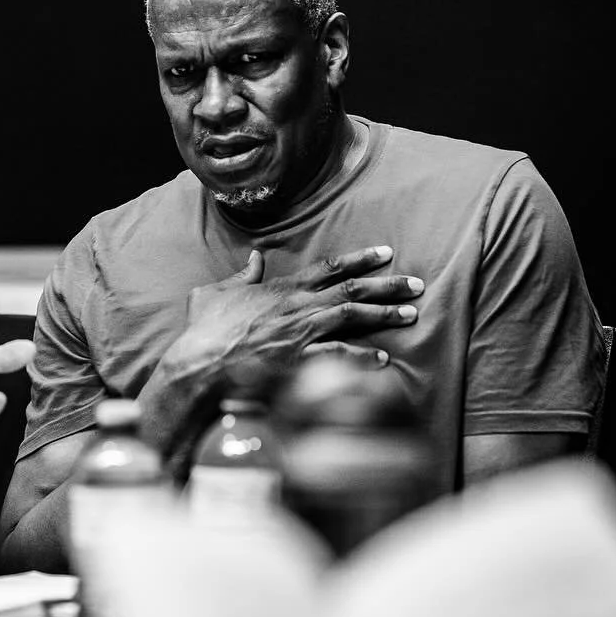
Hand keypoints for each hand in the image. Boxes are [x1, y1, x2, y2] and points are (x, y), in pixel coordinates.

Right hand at [146, 246, 422, 478]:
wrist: (199, 364)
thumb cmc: (204, 329)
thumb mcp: (215, 292)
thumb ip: (241, 275)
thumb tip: (254, 258)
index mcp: (281, 288)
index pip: (329, 267)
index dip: (360, 259)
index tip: (386, 253)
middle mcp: (297, 307)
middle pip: (351, 290)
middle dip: (387, 285)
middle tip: (416, 284)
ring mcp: (300, 334)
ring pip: (352, 317)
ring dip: (384, 315)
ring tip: (411, 314)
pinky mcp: (299, 362)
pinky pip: (338, 356)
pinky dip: (361, 357)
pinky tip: (382, 358)